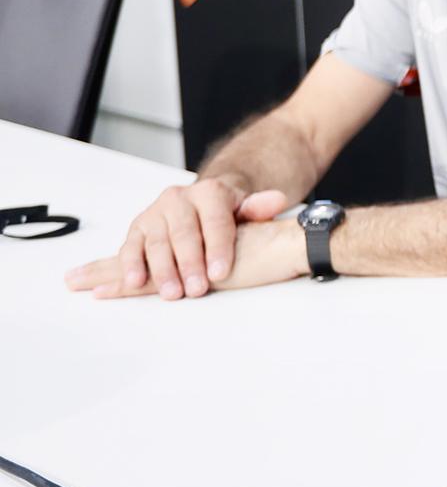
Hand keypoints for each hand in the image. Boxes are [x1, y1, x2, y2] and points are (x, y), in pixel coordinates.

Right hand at [66, 187, 294, 298]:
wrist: (203, 201)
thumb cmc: (228, 212)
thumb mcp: (247, 208)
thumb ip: (258, 207)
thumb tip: (276, 200)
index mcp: (210, 193)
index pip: (215, 222)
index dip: (218, 248)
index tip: (220, 272)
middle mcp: (179, 198)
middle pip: (184, 234)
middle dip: (190, 264)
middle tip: (197, 288)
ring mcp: (156, 213)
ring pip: (156, 242)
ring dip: (162, 270)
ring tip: (172, 293)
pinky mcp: (138, 228)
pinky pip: (131, 247)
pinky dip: (131, 265)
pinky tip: (134, 282)